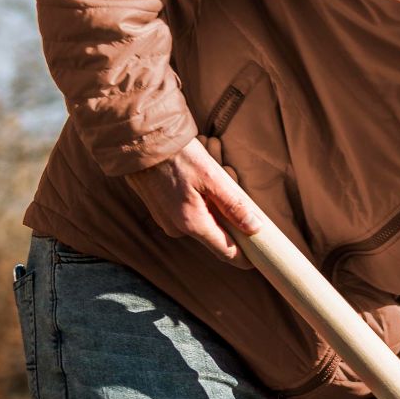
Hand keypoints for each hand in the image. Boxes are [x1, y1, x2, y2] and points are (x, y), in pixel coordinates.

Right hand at [132, 142, 255, 260]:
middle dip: (230, 221)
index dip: (245, 256)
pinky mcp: (160, 212)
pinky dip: (199, 203)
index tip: (260, 254)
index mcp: (192, 224)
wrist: (139, 142)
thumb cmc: (177, 156)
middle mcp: (178, 229)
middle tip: (237, 192)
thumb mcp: (211, 177)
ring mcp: (167, 222)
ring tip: (214, 176)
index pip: (226, 252)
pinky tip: (198, 181)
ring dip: (214, 208)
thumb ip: (233, 205)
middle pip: (215, 236)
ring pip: (202, 223)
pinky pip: (189, 215)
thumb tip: (254, 228)